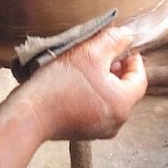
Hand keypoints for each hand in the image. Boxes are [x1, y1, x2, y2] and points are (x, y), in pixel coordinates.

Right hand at [11, 28, 146, 141]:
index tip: (119, 45)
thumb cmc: (60, 83)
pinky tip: (73, 82)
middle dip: (114, 68)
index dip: (132, 58)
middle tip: (98, 53)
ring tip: (84, 66)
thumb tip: (128, 35)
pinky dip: (90, 93)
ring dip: (101, 80)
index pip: (139, 78)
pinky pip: (94, 107)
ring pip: (109, 98)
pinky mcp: (82, 131)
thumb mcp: (89, 53)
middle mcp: (116, 122)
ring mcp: (99, 130)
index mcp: (123, 104)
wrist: (29, 114)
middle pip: (124, 88)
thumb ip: (113, 40)